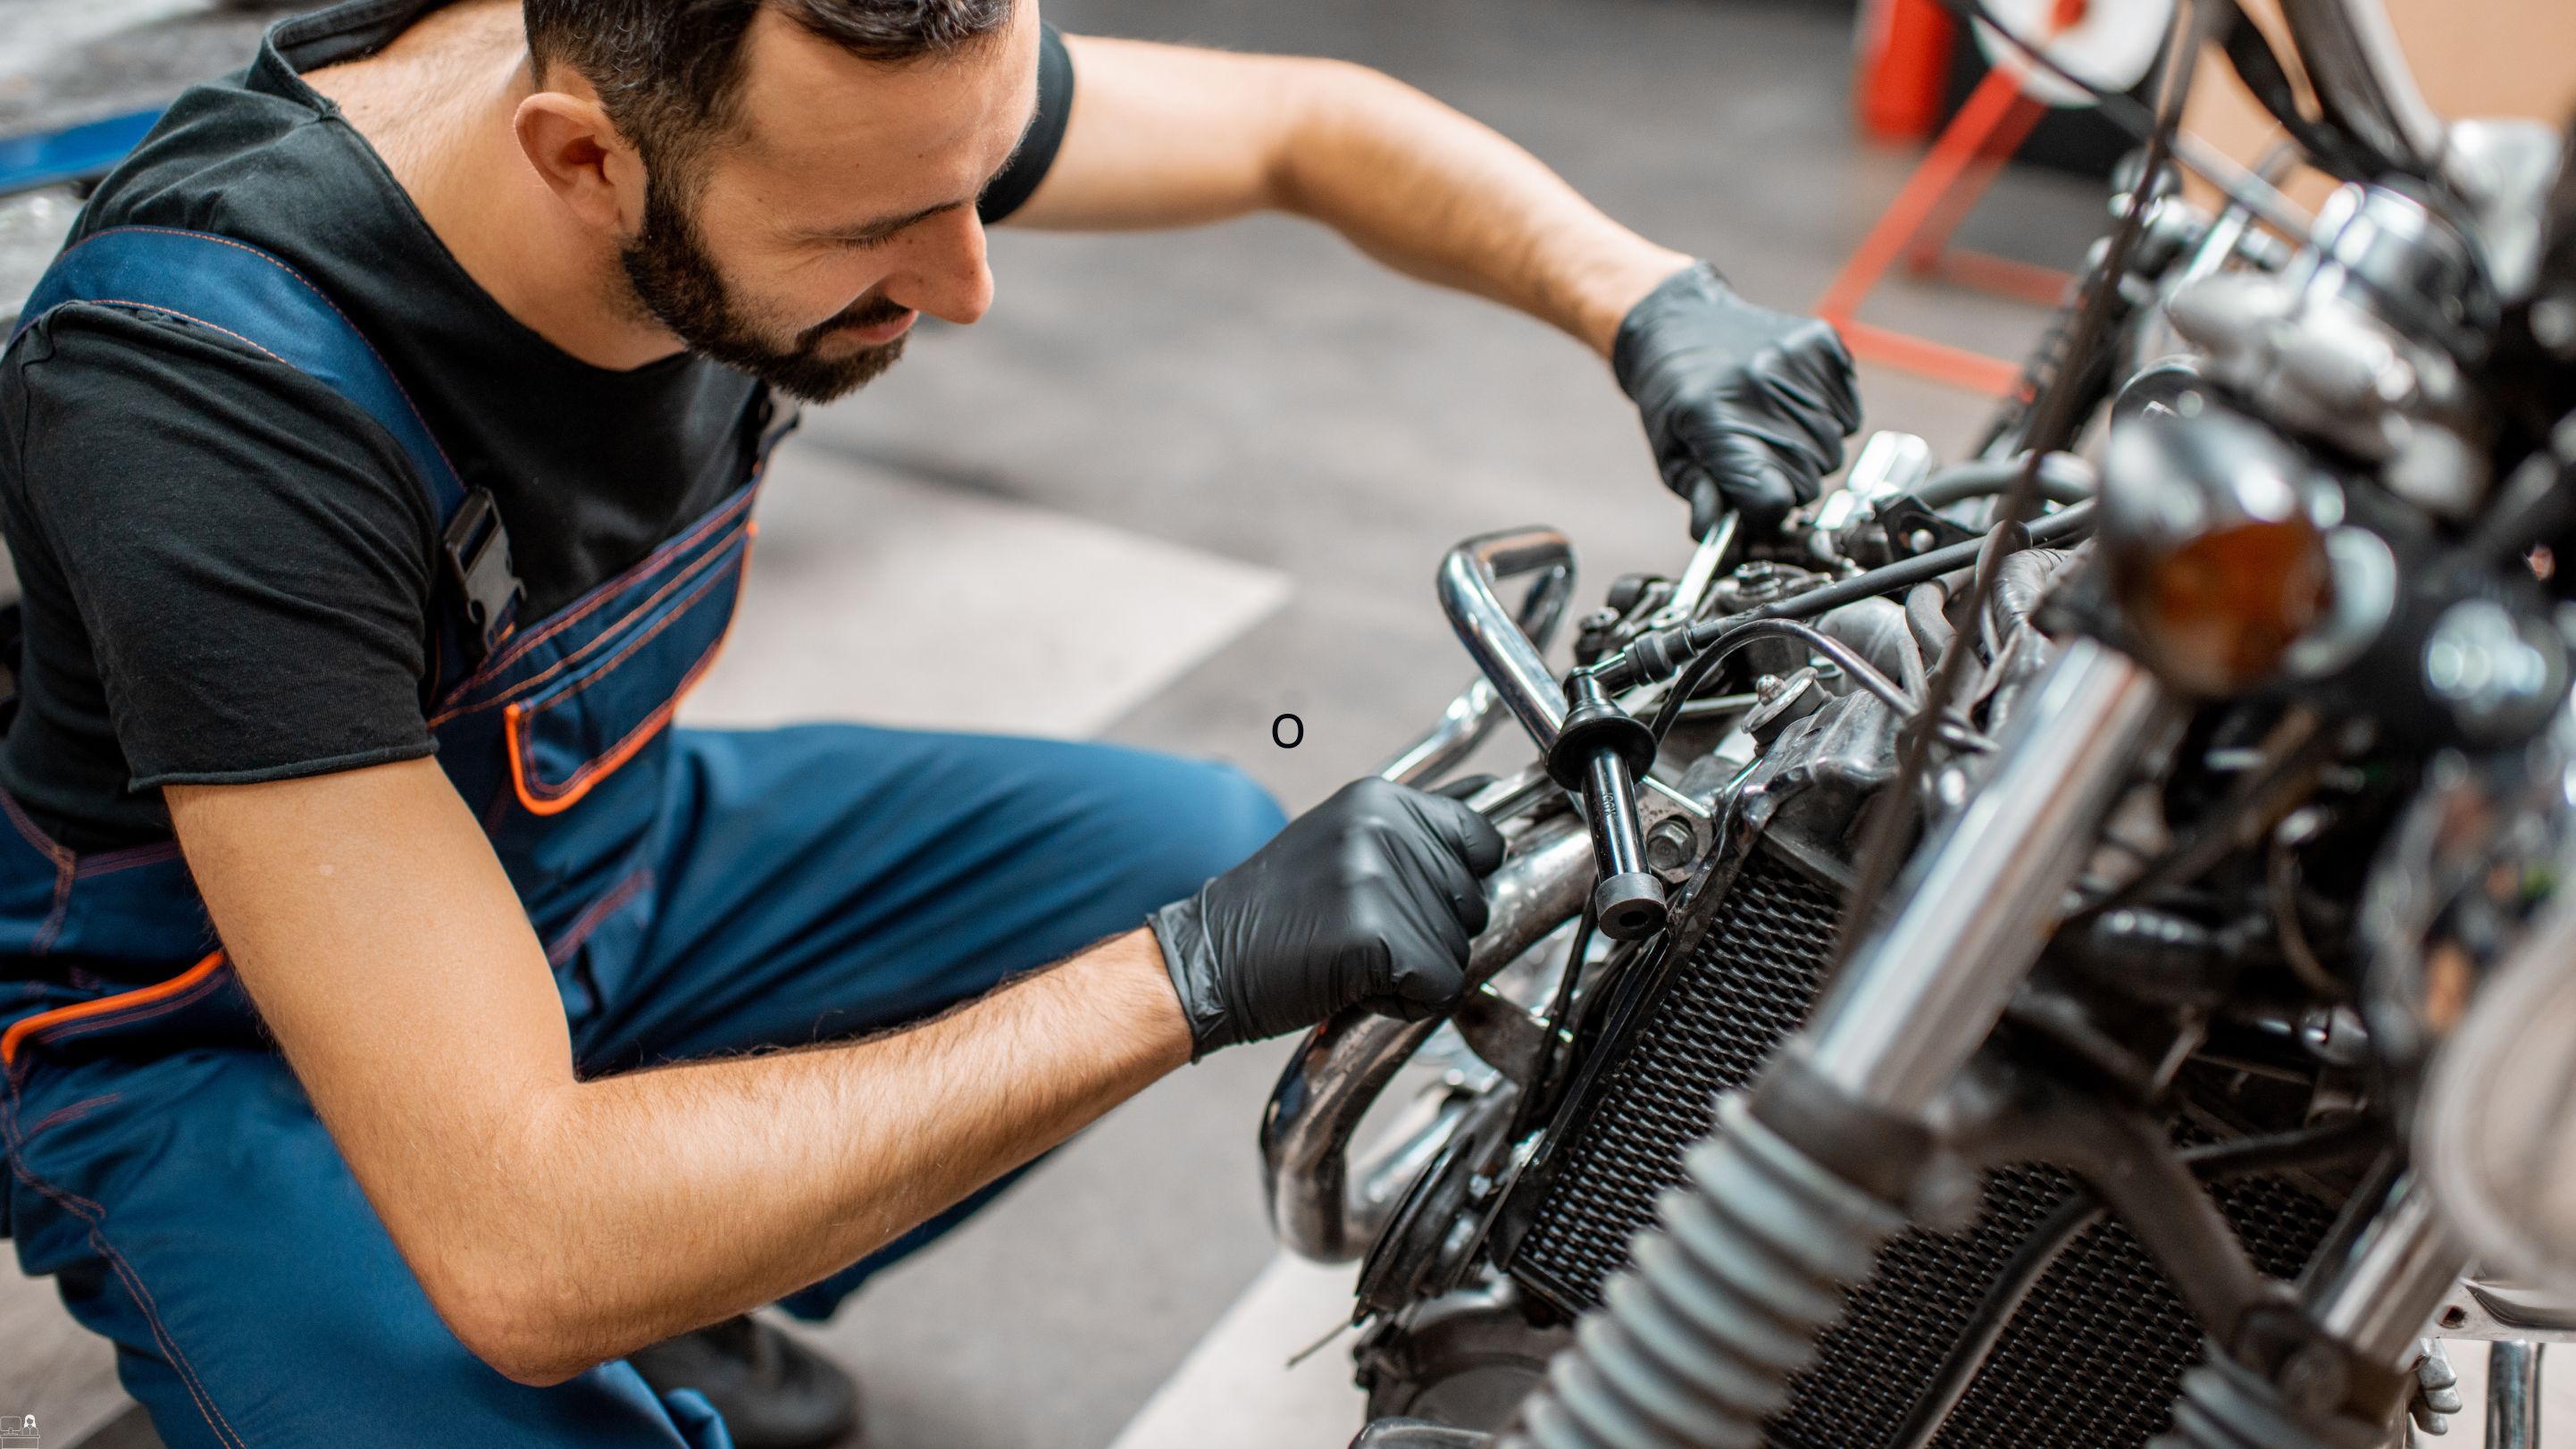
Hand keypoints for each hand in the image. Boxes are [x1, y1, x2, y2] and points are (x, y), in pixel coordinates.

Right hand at [1149, 777, 1506, 1057]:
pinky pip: (1440, 987)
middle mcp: (1386, 828)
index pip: (1483, 839)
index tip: (1419, 904)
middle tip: (1362, 936)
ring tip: (1351, 958)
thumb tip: (1494, 828)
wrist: (1205, 960)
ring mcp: (1383, 878)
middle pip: (1475, 903)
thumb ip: (1409, 837)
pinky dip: (1406, 1003)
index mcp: (1379, 799)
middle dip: (1431, 934)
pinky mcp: (1380, 935)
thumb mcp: (1340, 846)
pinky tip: (1354, 986)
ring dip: (1415, 971)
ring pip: (1460, 950)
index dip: (1461, 885)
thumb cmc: (1273, 915)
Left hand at [1614, 263, 1862, 538]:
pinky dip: (1828, 420)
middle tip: (1757, 458)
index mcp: (1716, 419)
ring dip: (1807, 451)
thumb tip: (1719, 540)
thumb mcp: (1672, 454)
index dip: (1764, 511)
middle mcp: (1760, 388)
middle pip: (1808, 480)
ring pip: (1834, 451)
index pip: (1771, 498)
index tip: (1753, 503)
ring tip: (1771, 425)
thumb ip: (1701, 498)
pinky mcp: (1824, 346)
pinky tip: (1791, 403)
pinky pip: (1849, 415)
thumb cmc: (1673, 393)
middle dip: (1784, 481)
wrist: (1681, 322)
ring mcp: (1797, 363)